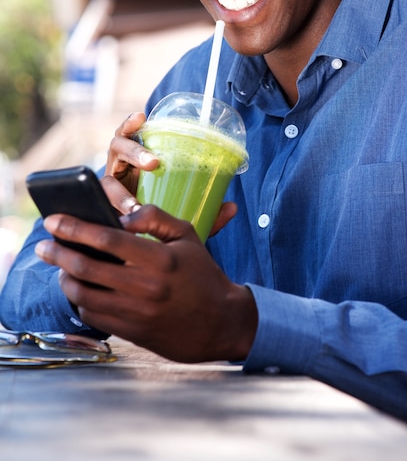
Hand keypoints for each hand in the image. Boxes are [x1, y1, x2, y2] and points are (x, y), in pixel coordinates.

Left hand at [35, 206, 257, 363]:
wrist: (220, 322)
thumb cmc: (202, 274)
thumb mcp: (187, 236)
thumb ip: (155, 218)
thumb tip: (122, 217)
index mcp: (159, 259)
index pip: (107, 240)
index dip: (75, 228)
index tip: (53, 220)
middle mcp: (145, 287)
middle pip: (87, 267)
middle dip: (58, 252)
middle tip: (43, 245)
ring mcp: (137, 313)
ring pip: (83, 294)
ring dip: (65, 277)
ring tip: (60, 266)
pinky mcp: (132, 333)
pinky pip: (93, 315)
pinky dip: (80, 300)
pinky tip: (80, 288)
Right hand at [102, 110, 237, 235]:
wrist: (140, 251)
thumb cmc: (162, 222)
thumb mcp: (185, 214)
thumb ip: (207, 213)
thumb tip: (232, 207)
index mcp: (138, 162)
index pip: (131, 136)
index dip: (131, 124)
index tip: (141, 116)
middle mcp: (120, 170)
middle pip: (118, 149)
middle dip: (134, 152)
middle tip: (153, 163)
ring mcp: (107, 190)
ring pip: (105, 179)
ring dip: (119, 190)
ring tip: (134, 206)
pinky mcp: (98, 211)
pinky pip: (93, 206)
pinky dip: (95, 207)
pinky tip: (108, 217)